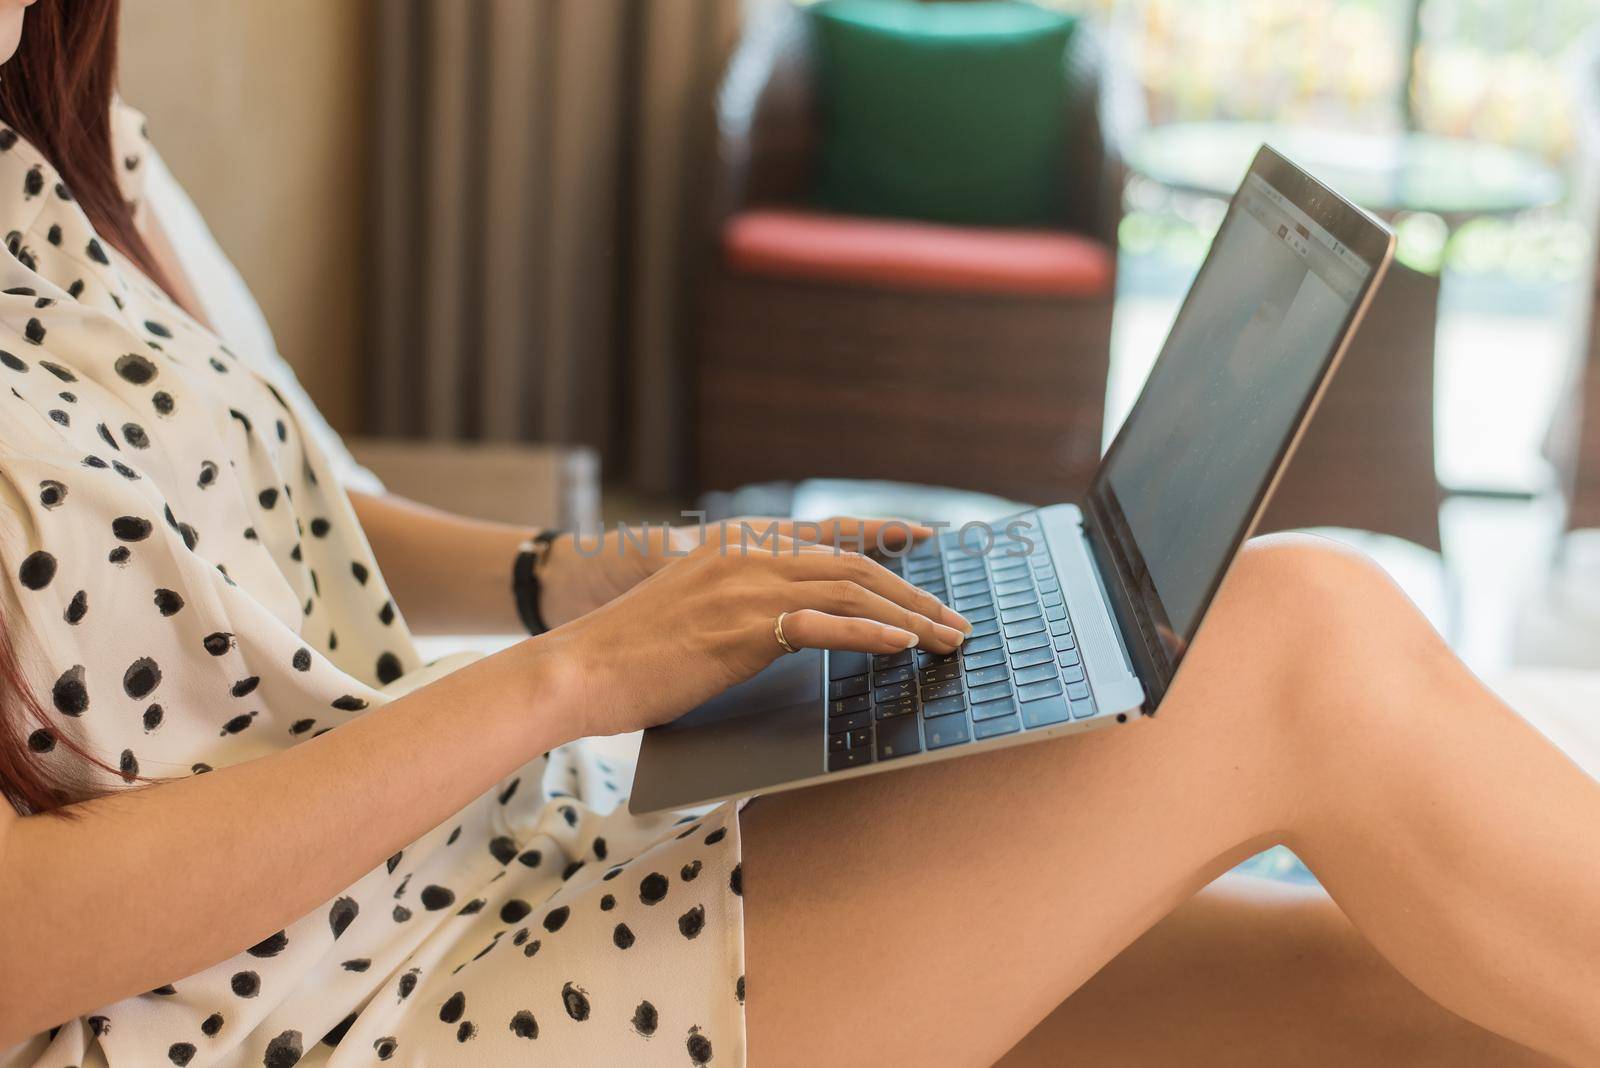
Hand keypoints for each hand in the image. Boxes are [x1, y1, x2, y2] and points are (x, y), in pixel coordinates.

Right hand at [539, 537, 970, 737]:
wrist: (577, 669)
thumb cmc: (629, 658)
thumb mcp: (691, 612)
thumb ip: (739, 607)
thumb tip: (786, 629)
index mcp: (736, 546)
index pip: (828, 537)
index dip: (884, 538)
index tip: (927, 541)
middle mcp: (747, 555)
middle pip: (854, 567)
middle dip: (914, 595)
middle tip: (954, 623)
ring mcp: (745, 587)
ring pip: (850, 592)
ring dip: (910, 618)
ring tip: (947, 640)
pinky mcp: (742, 627)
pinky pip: (825, 626)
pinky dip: (872, 635)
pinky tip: (903, 646)